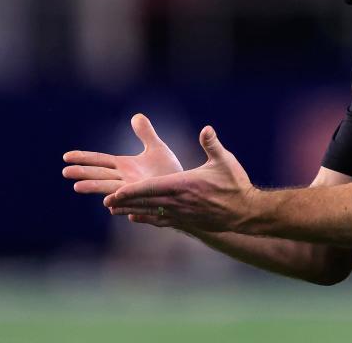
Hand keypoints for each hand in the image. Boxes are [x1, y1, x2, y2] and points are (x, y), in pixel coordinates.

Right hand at [63, 113, 182, 196]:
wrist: (183, 190)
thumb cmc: (168, 171)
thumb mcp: (157, 148)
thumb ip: (145, 134)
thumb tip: (136, 116)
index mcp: (125, 166)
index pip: (100, 161)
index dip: (84, 158)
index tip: (66, 156)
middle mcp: (125, 180)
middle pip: (100, 175)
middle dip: (83, 173)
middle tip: (64, 172)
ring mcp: (133, 192)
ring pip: (111, 190)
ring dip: (95, 189)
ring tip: (77, 187)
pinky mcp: (145, 202)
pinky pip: (132, 205)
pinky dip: (122, 206)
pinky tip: (110, 207)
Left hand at [104, 125, 255, 232]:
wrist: (246, 213)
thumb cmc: (236, 185)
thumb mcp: (225, 161)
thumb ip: (212, 144)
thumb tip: (206, 129)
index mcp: (184, 186)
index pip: (151, 189)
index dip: (131, 191)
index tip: (115, 193)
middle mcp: (179, 203)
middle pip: (146, 202)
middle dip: (124, 201)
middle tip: (105, 201)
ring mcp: (182, 214)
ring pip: (151, 213)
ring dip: (132, 210)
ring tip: (114, 210)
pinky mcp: (187, 221)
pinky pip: (161, 220)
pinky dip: (146, 218)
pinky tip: (135, 218)